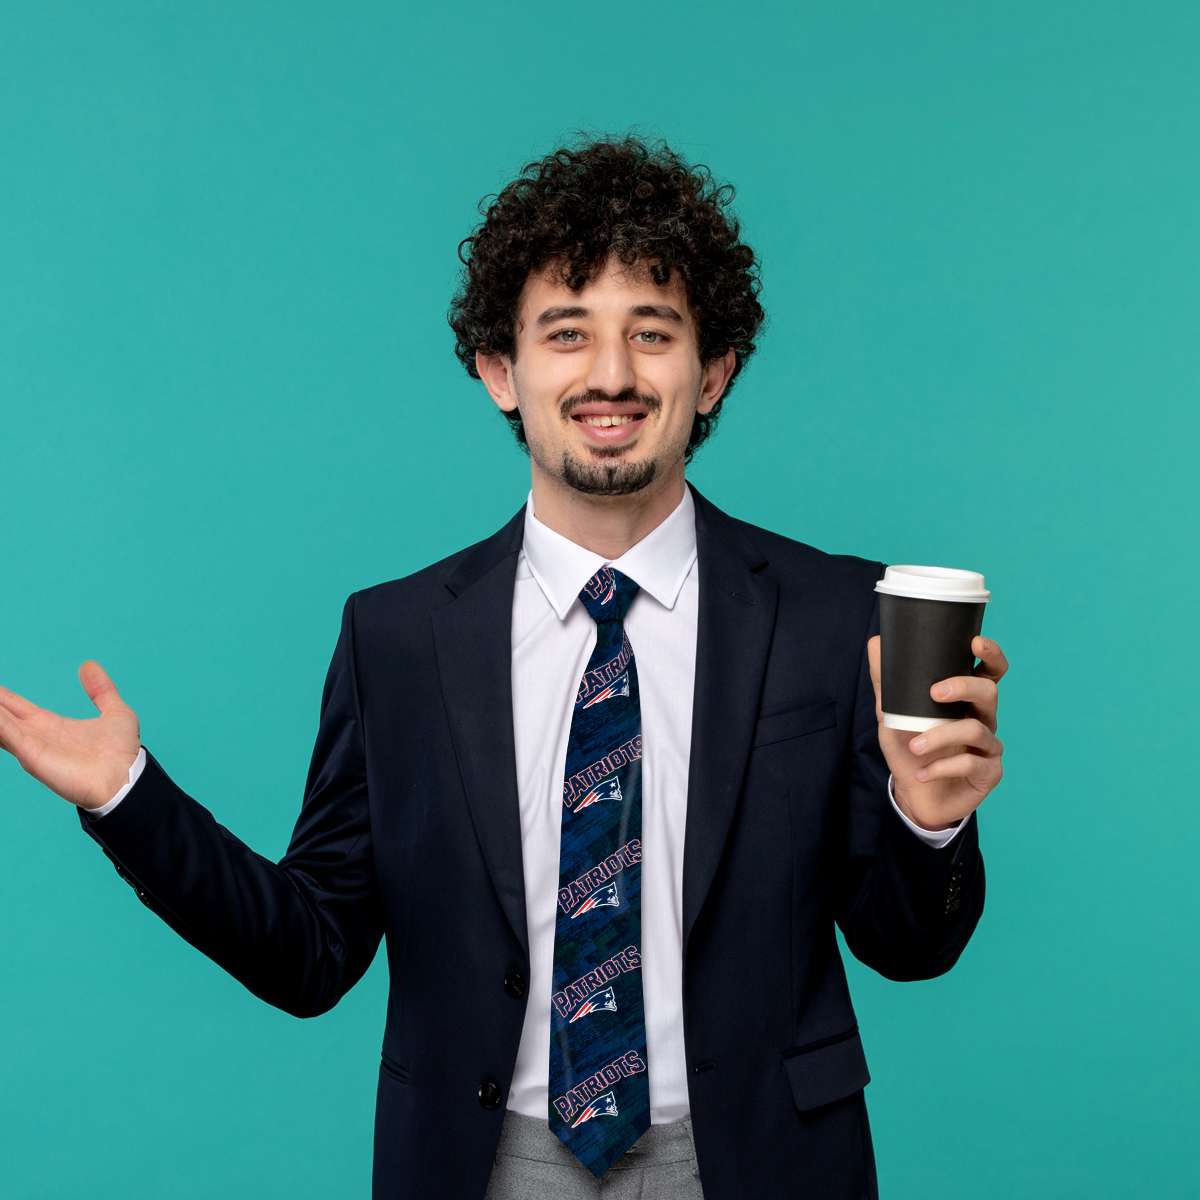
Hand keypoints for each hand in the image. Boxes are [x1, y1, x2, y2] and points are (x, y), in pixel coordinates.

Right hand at [0, 662, 140, 809]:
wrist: (126, 778)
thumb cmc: (122, 753)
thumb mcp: (114, 712)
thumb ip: (101, 689)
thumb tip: (88, 665)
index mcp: (51, 726)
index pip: (16, 707)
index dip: (1, 696)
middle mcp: (36, 737)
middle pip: (1, 715)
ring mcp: (32, 747)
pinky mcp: (32, 757)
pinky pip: (6, 735)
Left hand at [867, 635, 1007, 831]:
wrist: (914, 796)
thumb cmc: (909, 750)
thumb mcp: (892, 716)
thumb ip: (886, 682)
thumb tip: (876, 642)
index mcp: (965, 700)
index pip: (989, 671)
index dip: (991, 655)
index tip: (975, 643)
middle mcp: (982, 718)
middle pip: (989, 692)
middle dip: (964, 687)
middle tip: (934, 692)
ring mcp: (989, 746)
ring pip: (976, 730)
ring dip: (941, 736)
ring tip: (915, 746)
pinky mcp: (989, 772)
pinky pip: (972, 764)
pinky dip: (943, 767)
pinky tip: (923, 773)